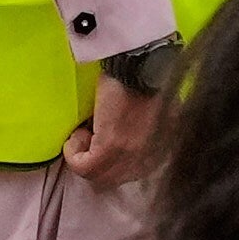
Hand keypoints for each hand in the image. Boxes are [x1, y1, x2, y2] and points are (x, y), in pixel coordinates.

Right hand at [59, 66, 168, 190]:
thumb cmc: (146, 77)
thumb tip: (129, 141)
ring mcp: (132, 153)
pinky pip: (83, 167)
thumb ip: (148, 132)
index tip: (104, 142)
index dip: (114, 163)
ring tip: (84, 132)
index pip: (134, 175)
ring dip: (84, 156)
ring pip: (98, 177)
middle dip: (97, 162)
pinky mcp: (111, 146)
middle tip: (90, 138)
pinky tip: (76, 133)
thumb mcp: (155, 112)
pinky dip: (73, 153)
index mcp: (165, 149)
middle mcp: (150, 157)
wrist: (142, 59)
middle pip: (114, 180)